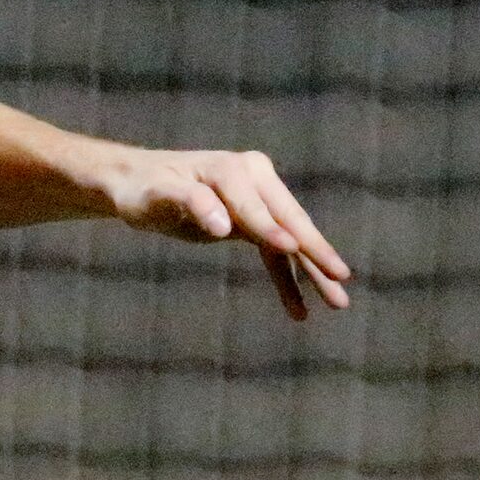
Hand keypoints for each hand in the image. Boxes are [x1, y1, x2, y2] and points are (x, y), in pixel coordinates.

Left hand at [103, 148, 352, 320]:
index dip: (271, 229)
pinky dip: (288, 279)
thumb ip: (189, 203)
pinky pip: (275, 253)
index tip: (291, 249)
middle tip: (341, 280)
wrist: (138, 183)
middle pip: (289, 220)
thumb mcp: (156, 196)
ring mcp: (258, 198)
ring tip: (338, 303)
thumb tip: (223, 226)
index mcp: (232, 169)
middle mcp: (254, 177)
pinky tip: (299, 310)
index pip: (255, 206)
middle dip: (315, 252)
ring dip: (314, 271)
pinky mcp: (253, 220)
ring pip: (292, 238)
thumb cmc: (144, 189)